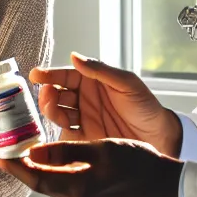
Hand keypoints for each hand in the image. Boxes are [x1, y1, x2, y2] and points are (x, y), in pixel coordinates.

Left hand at [0, 139, 183, 196]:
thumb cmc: (140, 164)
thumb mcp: (101, 149)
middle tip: (14, 154)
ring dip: (45, 174)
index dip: (18, 169)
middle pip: (45, 186)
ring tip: (35, 157)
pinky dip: (62, 177)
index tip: (1, 159)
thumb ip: (65, 152)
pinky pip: (73, 191)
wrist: (169, 188)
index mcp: (78, 188)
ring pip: (59, 189)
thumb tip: (33, 153)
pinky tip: (64, 165)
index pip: (37, 181)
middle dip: (28, 170)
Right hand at [30, 53, 182, 156]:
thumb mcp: (126, 84)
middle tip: (47, 94)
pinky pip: (65, 136)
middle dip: (48, 93)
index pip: (66, 76)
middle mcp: (84, 100)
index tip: (37, 75)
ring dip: (51, 110)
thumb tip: (74, 57)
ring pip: (58, 114)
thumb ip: (100, 71)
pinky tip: (54, 129)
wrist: (159, 137)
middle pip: (58, 95)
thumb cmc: (145, 106)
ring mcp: (83, 119)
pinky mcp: (84, 139)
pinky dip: (56, 134)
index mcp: (92, 82)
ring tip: (53, 109)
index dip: (50, 75)